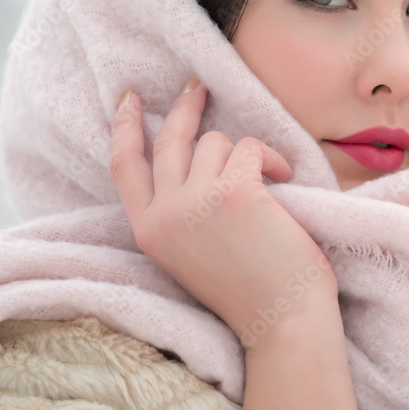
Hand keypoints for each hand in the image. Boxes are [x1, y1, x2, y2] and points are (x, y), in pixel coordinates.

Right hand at [109, 78, 337, 345]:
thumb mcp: (192, 253)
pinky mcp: (233, 191)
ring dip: (246, 154)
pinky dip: (272, 158)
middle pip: (167, 141)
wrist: (283, 321)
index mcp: (148, 232)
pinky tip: (285, 182)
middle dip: (184, 107)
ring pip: (215, 142)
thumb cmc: (251, 289)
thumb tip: (193, 156)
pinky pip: (250, 147)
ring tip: (269, 183)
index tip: (130, 99)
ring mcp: (195, 202)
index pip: (123, 165)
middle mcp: (164, 215)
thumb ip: (180, 212)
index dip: (124, 127)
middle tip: (198, 87)